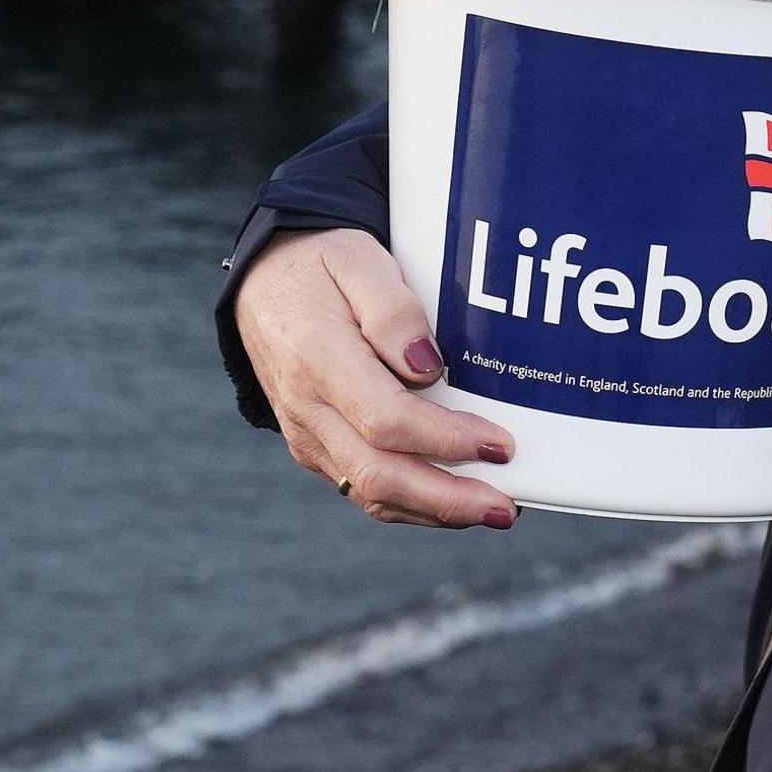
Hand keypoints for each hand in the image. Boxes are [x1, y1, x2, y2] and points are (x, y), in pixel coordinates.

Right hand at [235, 228, 518, 528]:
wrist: (264, 281)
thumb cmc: (321, 265)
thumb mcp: (360, 260)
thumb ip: (394, 310)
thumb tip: (428, 365)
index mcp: (318, 360)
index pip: (387, 420)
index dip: (447, 440)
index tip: (500, 444)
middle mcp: (308, 409)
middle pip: (379, 475)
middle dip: (448, 500)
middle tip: (506, 507)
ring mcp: (308, 435)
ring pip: (371, 494)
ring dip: (435, 512)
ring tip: (493, 511)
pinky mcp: (316, 448)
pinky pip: (364, 488)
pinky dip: (413, 504)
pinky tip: (456, 501)